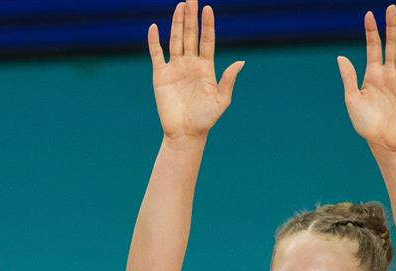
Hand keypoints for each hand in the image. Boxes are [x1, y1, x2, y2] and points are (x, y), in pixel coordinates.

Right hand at [147, 1, 243, 141]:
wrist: (185, 133)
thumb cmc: (205, 119)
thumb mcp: (222, 100)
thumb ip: (228, 80)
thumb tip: (240, 62)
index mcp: (206, 67)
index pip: (206, 40)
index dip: (207, 25)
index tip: (208, 8)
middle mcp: (190, 64)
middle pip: (191, 35)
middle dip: (191, 17)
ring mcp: (175, 68)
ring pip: (176, 40)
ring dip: (177, 23)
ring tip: (180, 5)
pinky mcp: (160, 76)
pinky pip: (157, 54)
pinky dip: (154, 41)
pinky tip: (154, 27)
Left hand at [337, 6, 395, 152]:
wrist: (381, 141)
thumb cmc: (364, 122)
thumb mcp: (351, 99)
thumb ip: (349, 78)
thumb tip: (340, 57)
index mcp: (372, 74)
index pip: (373, 47)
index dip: (371, 32)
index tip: (368, 14)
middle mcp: (388, 74)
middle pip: (390, 45)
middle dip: (391, 27)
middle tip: (391, 8)